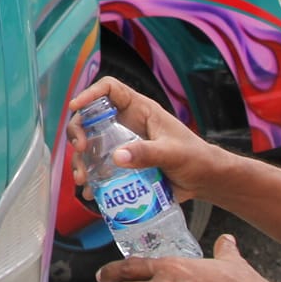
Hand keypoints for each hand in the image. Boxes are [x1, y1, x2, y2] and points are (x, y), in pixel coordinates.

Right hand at [65, 75, 223, 197]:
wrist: (204, 181)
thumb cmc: (196, 158)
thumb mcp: (174, 153)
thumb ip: (148, 153)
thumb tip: (117, 157)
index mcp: (139, 110)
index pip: (110, 89)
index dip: (91, 93)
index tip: (76, 106)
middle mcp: (125, 124)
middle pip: (91, 118)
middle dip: (79, 131)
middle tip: (81, 149)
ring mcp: (121, 145)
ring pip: (91, 145)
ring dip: (80, 160)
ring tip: (82, 179)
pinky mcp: (121, 166)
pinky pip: (99, 168)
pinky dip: (91, 179)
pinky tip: (89, 192)